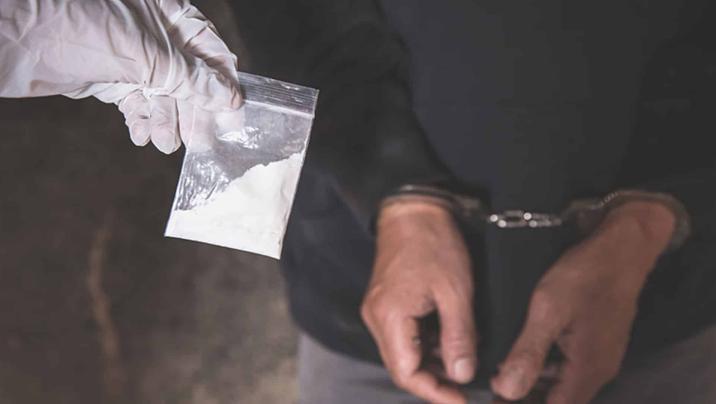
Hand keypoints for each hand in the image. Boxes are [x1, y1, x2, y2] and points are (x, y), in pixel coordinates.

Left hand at [0, 0, 240, 152]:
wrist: (7, 37)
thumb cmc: (72, 24)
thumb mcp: (143, 54)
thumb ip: (189, 77)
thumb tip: (228, 96)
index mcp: (166, 11)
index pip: (209, 48)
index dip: (222, 82)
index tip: (231, 114)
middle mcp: (151, 30)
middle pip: (188, 75)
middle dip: (193, 109)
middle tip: (200, 139)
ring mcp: (128, 53)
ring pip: (161, 92)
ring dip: (166, 120)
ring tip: (165, 142)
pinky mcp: (107, 75)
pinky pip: (135, 101)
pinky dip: (141, 120)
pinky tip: (141, 135)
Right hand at [361, 200, 477, 403]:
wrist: (413, 207)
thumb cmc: (433, 243)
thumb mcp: (455, 292)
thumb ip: (459, 337)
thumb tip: (462, 375)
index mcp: (389, 317)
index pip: (406, 373)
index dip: (434, 392)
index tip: (462, 399)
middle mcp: (376, 318)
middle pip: (403, 366)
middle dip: (435, 380)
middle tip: (468, 384)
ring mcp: (379, 310)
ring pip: (405, 352)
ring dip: (433, 362)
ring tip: (465, 361)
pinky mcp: (387, 302)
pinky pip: (405, 335)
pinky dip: (428, 344)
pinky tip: (451, 340)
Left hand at [491, 201, 675, 403]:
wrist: (622, 248)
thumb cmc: (585, 275)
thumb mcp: (548, 309)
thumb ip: (528, 352)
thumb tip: (506, 391)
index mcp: (587, 370)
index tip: (494, 396)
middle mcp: (598, 371)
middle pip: (558, 399)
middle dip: (526, 395)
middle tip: (492, 381)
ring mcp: (601, 356)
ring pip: (562, 383)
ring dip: (534, 380)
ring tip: (500, 368)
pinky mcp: (598, 342)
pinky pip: (569, 366)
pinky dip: (546, 365)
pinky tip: (524, 350)